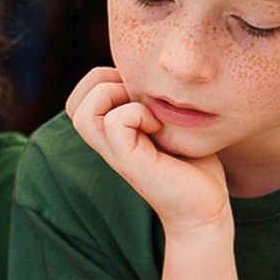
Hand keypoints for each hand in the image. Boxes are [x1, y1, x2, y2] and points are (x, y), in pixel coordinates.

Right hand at [65, 67, 228, 235]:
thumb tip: (158, 71)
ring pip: (82, 113)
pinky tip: (158, 127)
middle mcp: (108, 144)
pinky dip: (136, 113)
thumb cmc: (195, 166)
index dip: (103, 80)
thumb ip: (157, 100)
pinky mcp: (131, 163)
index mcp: (113, 134)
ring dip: (113, 97)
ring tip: (144, 109)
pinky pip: (115, 122)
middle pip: (74, 104)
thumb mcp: (172, 122)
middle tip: (137, 96)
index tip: (138, 90)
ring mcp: (116, 154)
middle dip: (102, 83)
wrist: (205, 209)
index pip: (82, 97)